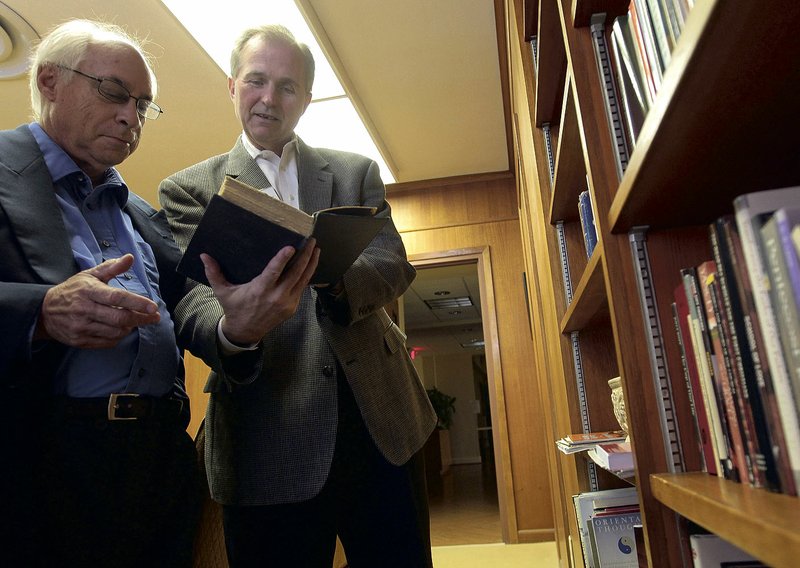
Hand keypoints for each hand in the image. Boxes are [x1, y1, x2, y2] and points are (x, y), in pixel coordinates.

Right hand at [35, 254, 159, 348]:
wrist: (45, 312)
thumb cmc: (72, 291)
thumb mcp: (89, 275)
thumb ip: (111, 268)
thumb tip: (130, 258)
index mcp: (88, 291)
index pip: (117, 297)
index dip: (137, 302)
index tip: (153, 306)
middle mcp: (84, 309)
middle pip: (119, 318)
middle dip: (141, 318)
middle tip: (154, 317)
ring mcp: (81, 327)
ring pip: (115, 332)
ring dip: (130, 327)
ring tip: (135, 320)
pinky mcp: (80, 340)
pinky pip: (107, 342)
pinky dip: (119, 336)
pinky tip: (121, 329)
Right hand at [204, 239, 319, 344]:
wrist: (245, 332)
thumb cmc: (234, 308)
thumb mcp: (222, 291)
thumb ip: (214, 273)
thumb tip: (203, 256)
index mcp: (260, 291)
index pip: (274, 272)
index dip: (283, 260)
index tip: (291, 248)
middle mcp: (276, 297)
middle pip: (295, 273)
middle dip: (305, 256)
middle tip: (311, 241)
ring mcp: (287, 303)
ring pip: (303, 280)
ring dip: (311, 263)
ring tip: (316, 249)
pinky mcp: (293, 307)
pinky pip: (302, 288)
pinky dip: (307, 275)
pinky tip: (311, 264)